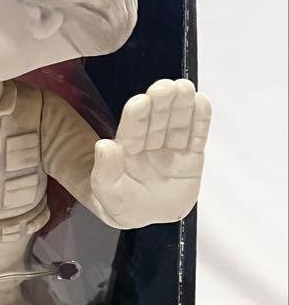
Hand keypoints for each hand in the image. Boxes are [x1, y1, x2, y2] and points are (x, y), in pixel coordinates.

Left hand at [90, 79, 210, 229]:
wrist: (145, 217)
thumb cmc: (121, 202)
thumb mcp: (107, 190)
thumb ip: (105, 169)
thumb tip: (103, 146)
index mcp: (126, 149)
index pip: (132, 129)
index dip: (137, 115)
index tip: (142, 100)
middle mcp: (149, 144)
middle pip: (157, 121)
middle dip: (162, 103)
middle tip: (167, 86)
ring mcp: (171, 149)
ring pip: (177, 124)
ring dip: (182, 106)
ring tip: (185, 88)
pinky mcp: (191, 158)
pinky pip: (197, 137)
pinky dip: (200, 120)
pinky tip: (201, 102)